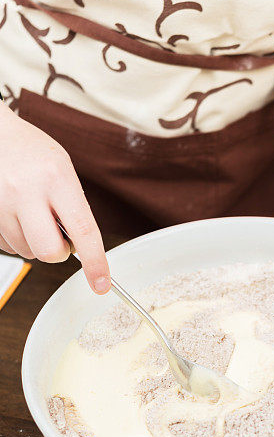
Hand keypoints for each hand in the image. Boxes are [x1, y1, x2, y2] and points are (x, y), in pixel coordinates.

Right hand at [0, 103, 109, 292]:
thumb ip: (74, 206)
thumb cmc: (32, 153)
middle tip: (59, 236)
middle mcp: (26, 191)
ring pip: (27, 252)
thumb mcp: (63, 171)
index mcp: (56, 178)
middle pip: (48, 251)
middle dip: (58, 253)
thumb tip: (82, 247)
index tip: (101, 283)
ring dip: (35, 243)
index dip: (95, 262)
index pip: (82, 230)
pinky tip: (18, 215)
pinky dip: (18, 238)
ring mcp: (2, 203)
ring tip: (33, 214)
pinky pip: (8, 247)